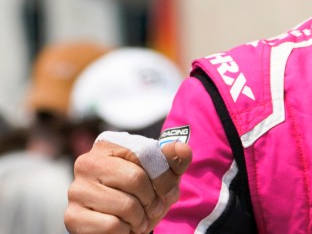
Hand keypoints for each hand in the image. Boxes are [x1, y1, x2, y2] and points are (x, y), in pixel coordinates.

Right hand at [64, 137, 192, 233]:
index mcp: (110, 144)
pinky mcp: (72, 216)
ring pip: (125, 205)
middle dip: (152, 200)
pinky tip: (123, 227)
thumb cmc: (144, 194)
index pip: (145, 152)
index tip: (169, 190)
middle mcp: (87, 162)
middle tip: (153, 208)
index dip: (163, 175)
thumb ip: (175, 160)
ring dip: (141, 219)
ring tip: (139, 219)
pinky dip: (125, 231)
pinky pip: (111, 226)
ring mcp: (77, 190)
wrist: (123, 224)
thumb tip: (182, 148)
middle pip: (135, 179)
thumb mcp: (164, 176)